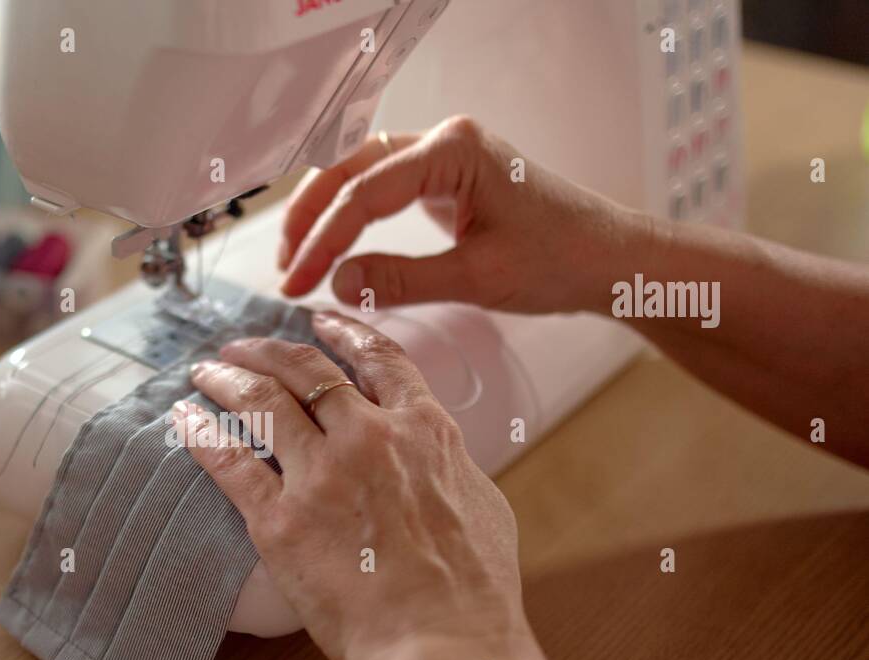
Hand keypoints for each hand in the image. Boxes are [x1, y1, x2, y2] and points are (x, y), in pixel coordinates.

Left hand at [174, 311, 531, 659]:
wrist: (442, 643)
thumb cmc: (473, 592)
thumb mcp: (482, 506)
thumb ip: (449, 468)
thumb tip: (438, 457)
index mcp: (423, 430)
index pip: (377, 360)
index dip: (343, 332)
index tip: (318, 320)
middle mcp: (369, 438)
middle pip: (306, 371)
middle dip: (267, 350)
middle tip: (241, 347)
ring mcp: (321, 476)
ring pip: (261, 404)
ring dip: (227, 379)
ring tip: (204, 372)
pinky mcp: (280, 522)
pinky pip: (229, 463)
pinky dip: (201, 435)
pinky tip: (184, 420)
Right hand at [279, 116, 641, 315]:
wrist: (610, 259)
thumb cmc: (560, 260)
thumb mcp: (476, 278)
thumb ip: (401, 279)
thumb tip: (335, 282)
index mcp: (453, 150)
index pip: (364, 194)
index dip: (322, 241)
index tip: (295, 283)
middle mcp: (444, 140)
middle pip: (350, 169)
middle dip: (311, 219)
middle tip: (285, 270)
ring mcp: (444, 155)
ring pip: (360, 174)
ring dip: (325, 213)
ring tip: (297, 259)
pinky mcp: (445, 178)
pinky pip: (382, 188)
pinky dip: (352, 215)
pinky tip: (332, 245)